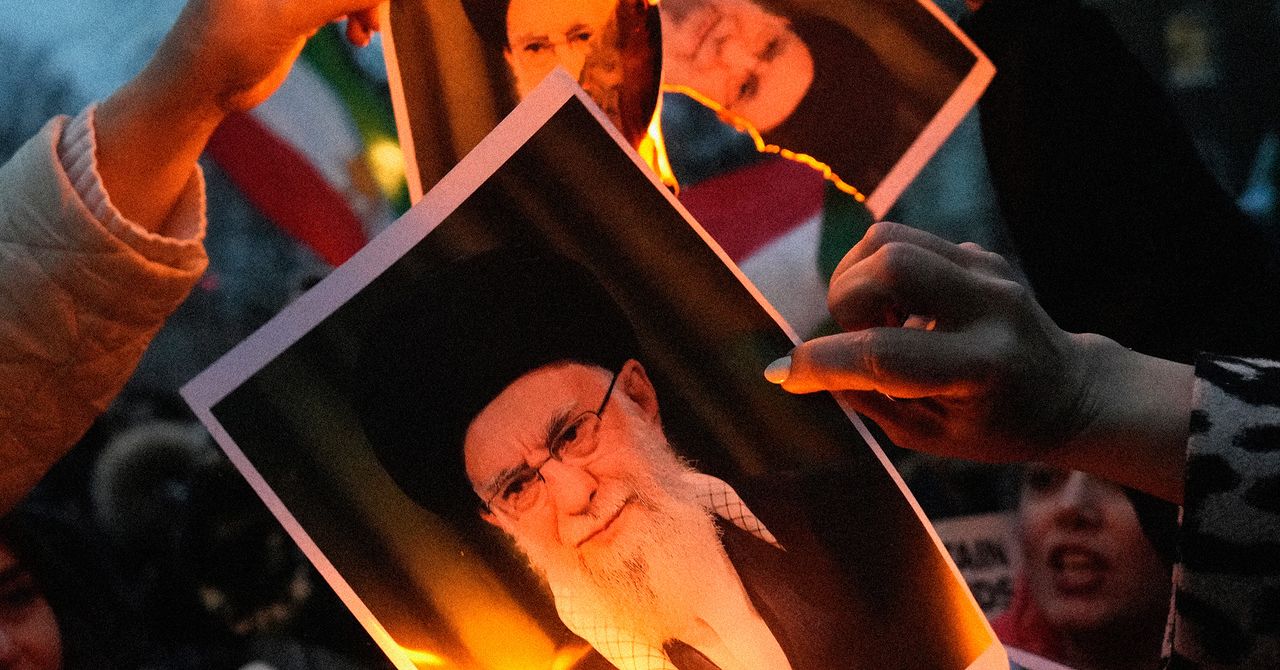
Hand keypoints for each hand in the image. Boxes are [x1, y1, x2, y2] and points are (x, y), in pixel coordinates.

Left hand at [95, 0, 382, 231]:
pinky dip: (354, 16)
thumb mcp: (288, 16)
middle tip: (374, 23)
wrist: (202, 84)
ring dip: (362, 6)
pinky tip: (357, 39)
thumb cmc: (230, 43)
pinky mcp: (295, 9)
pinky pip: (337, 3)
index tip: (374, 7)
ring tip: (367, 34)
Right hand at [765, 222, 1191, 501]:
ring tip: (875, 321)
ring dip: (857, 280)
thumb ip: (867, 399)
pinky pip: (903, 240)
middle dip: (846, 302)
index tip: (785, 376)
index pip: (885, 355)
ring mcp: (988, 271)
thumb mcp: (930, 437)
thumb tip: (797, 368)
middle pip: (890, 266)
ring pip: (888, 239)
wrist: (1069, 391)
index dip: (822, 363)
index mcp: (982, 369)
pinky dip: (878, 272)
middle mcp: (990, 309)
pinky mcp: (979, 253)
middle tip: (857, 338)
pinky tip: (897, 309)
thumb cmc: (994, 427)